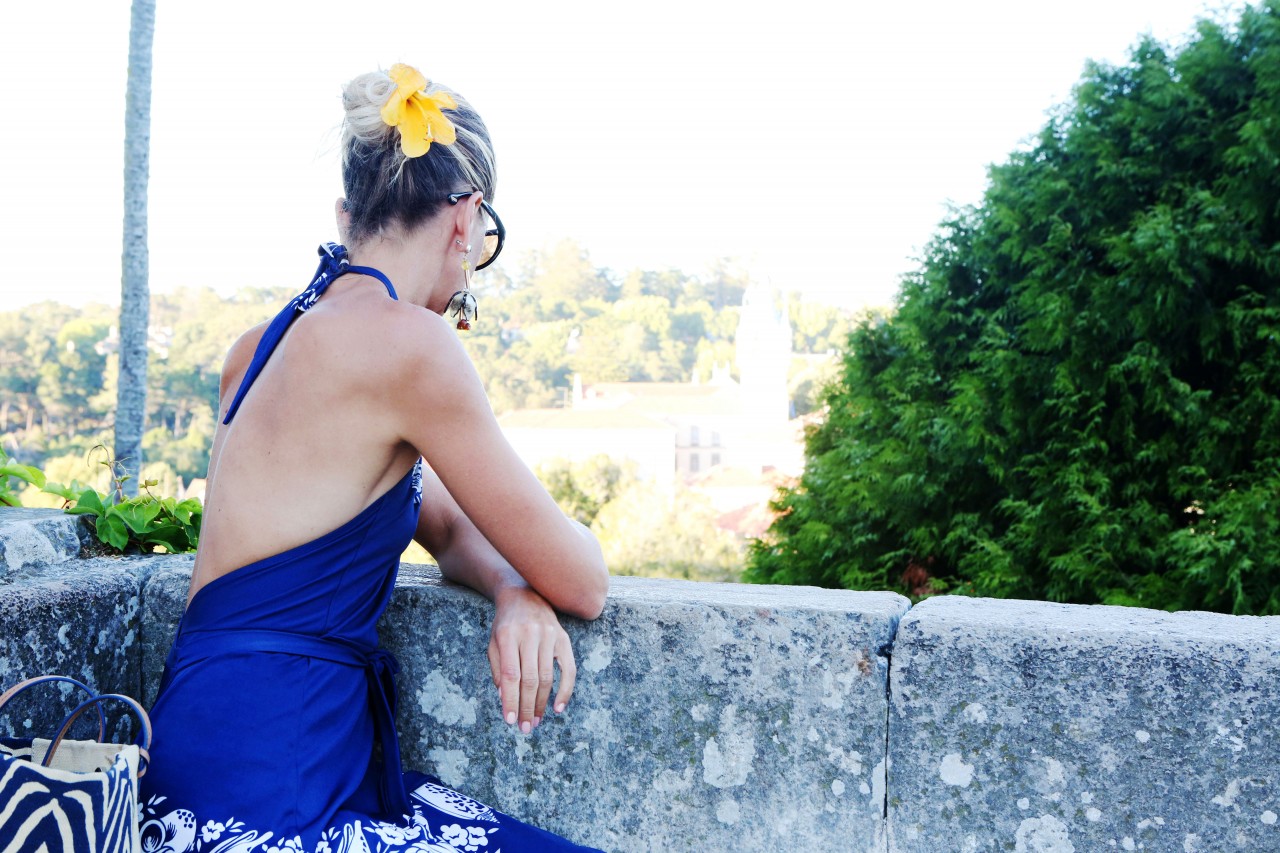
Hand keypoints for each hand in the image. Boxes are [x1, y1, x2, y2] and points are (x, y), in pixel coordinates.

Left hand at [486, 585, 576, 733]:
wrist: (524, 595)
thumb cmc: (505, 624)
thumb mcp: (494, 643)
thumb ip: (497, 670)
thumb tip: (505, 699)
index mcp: (508, 635)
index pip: (510, 674)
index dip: (510, 699)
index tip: (510, 720)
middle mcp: (530, 634)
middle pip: (530, 679)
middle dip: (527, 707)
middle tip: (525, 728)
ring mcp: (550, 636)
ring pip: (547, 677)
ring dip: (542, 703)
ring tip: (535, 720)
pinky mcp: (564, 639)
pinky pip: (568, 669)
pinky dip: (565, 690)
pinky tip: (558, 707)